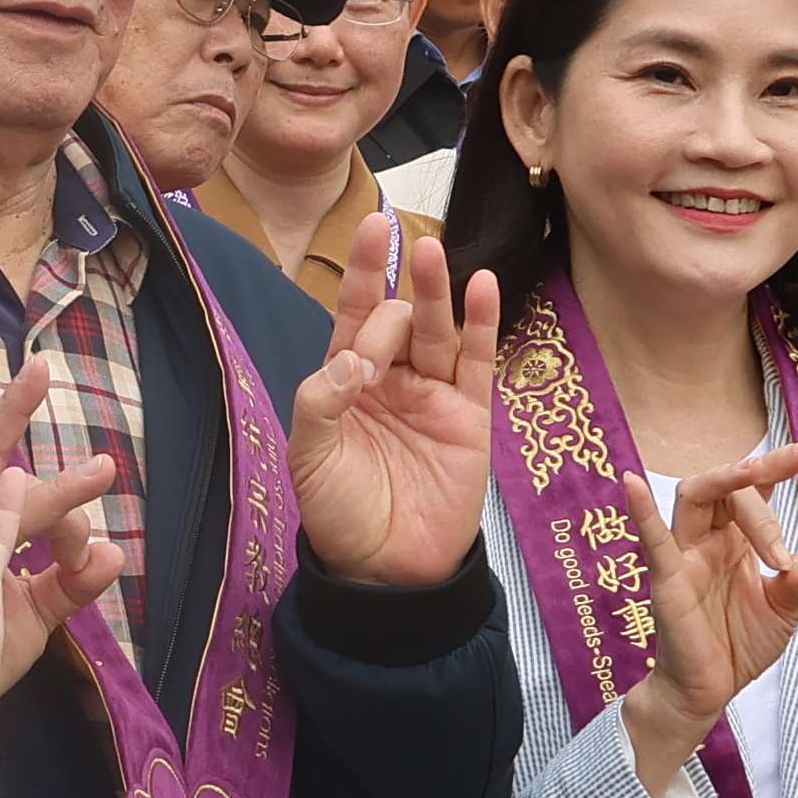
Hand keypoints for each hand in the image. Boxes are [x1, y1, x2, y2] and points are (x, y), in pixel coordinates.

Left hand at [286, 224, 503, 590]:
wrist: (385, 570)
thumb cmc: (339, 512)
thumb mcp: (311, 458)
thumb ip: (320, 404)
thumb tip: (348, 363)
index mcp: (347, 380)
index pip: (354, 313)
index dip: (362, 271)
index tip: (370, 227)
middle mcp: (393, 378)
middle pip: (399, 318)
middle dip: (393, 301)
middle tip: (389, 303)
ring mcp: (434, 395)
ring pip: (438, 332)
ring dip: (437, 291)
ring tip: (432, 253)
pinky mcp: (471, 418)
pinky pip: (479, 364)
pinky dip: (484, 325)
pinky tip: (485, 287)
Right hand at [616, 437, 797, 797]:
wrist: (709, 693)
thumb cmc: (738, 645)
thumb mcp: (784, 610)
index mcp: (736, 539)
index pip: (757, 488)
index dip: (784, 463)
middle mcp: (708, 539)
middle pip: (729, 489)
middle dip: (762, 505)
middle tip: (782, 559)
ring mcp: (684, 557)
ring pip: (694, 496)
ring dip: (725, 482)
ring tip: (751, 472)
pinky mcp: (667, 582)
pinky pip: (652, 541)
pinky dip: (640, 510)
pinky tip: (631, 482)